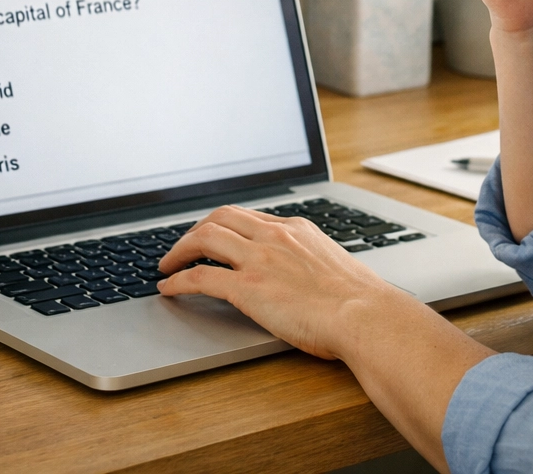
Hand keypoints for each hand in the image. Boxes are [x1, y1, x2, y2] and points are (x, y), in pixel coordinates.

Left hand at [156, 205, 406, 359]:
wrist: (365, 315)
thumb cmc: (360, 300)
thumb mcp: (336, 265)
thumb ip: (314, 262)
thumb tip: (310, 276)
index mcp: (298, 229)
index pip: (250, 217)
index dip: (225, 225)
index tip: (214, 236)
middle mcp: (275, 236)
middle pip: (221, 217)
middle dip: (195, 230)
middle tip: (183, 246)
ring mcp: (259, 259)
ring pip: (204, 238)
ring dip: (179, 249)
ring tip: (167, 264)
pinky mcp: (247, 287)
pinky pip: (200, 276)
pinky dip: (178, 279)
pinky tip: (168, 287)